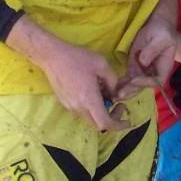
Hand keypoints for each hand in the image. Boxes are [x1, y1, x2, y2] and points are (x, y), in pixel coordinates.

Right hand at [5, 16, 129, 131]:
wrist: (52, 56)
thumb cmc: (77, 58)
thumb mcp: (102, 64)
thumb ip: (113, 81)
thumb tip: (115, 93)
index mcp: (89, 100)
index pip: (105, 123)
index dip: (119, 125)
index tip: (127, 120)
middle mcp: (78, 108)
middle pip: (98, 124)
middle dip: (111, 118)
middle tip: (118, 104)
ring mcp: (70, 106)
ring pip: (89, 117)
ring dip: (100, 111)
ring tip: (103, 92)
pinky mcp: (64, 102)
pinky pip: (81, 110)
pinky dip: (90, 106)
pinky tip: (91, 90)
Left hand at [116, 12, 176, 99]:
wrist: (156, 27)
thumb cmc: (162, 32)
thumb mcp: (161, 38)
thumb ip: (153, 49)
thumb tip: (143, 61)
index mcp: (164, 67)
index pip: (156, 81)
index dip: (145, 83)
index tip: (133, 80)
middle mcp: (153, 73)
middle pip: (144, 86)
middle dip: (132, 91)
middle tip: (120, 94)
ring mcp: (143, 71)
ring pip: (134, 85)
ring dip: (125, 90)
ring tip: (113, 95)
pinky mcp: (134, 66)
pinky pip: (128, 78)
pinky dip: (121, 84)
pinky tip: (112, 87)